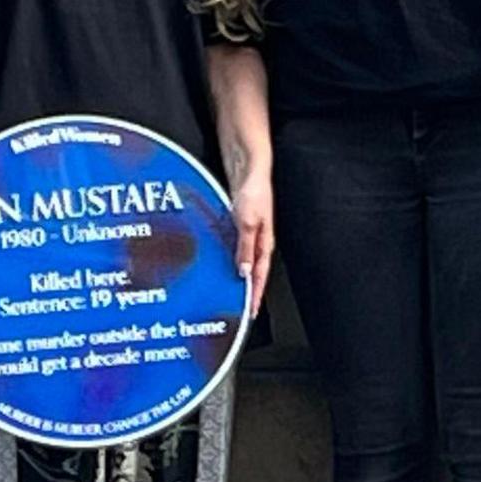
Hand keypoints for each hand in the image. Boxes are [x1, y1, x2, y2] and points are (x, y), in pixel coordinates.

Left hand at [229, 169, 276, 317]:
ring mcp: (247, 232)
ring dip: (234, 275)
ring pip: (241, 261)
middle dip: (245, 290)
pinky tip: (215, 262)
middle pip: (251, 271)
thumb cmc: (254, 191)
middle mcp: (257, 240)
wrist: (247, 168)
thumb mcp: (248, 224)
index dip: (256, 296)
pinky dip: (225, 258)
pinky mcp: (236, 223)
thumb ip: (245, 249)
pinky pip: (231, 247)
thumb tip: (244, 272)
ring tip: (224, 291)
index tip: (250, 313)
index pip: (260, 276)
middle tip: (237, 309)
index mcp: (265, 243)